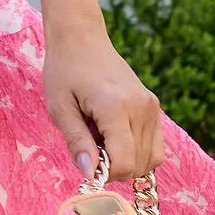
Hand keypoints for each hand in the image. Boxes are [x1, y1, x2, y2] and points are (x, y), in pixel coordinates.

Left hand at [42, 14, 161, 187]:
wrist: (82, 38)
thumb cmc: (64, 71)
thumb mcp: (59, 108)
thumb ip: (77, 142)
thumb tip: (90, 176)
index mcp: (116, 107)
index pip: (125, 162)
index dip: (105, 174)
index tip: (86, 162)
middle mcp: (141, 107)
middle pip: (139, 165)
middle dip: (114, 169)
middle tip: (90, 149)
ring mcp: (152, 107)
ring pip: (151, 160)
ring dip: (127, 162)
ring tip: (101, 141)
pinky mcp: (154, 106)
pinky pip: (155, 146)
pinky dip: (137, 152)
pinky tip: (114, 138)